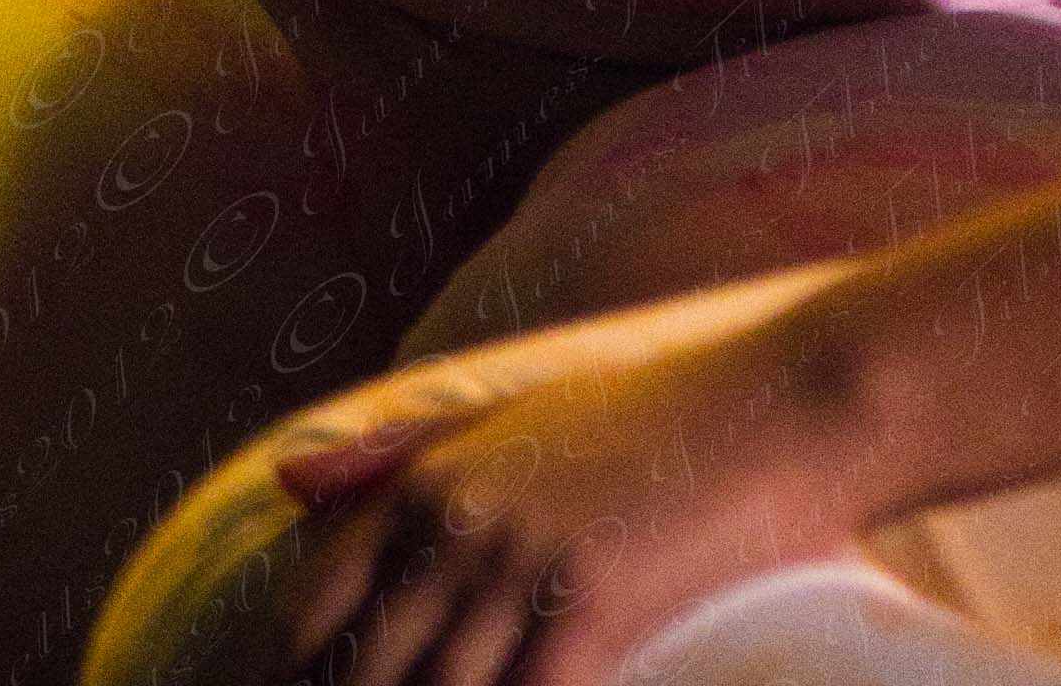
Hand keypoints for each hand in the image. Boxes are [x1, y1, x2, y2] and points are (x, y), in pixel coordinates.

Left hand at [265, 285, 886, 685]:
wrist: (779, 402)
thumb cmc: (654, 412)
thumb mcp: (512, 416)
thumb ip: (395, 453)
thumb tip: (281, 483)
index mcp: (427, 481)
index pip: (313, 615)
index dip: (293, 681)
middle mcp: (455, 525)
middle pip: (362, 676)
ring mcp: (519, 568)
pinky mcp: (589, 609)